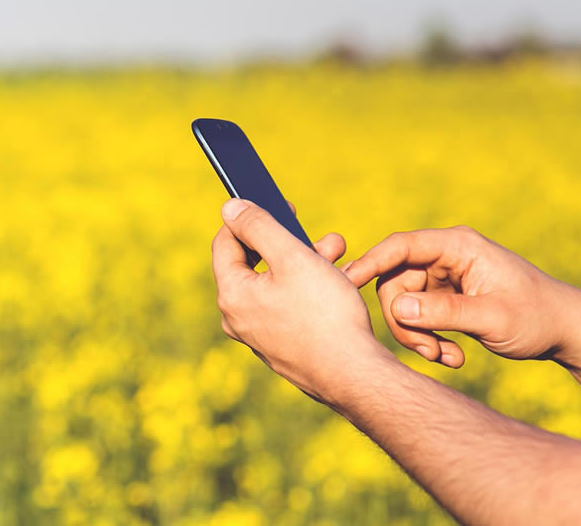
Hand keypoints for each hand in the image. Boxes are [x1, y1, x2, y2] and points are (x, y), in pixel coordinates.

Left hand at [211, 198, 392, 405]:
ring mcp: (259, 335)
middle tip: (322, 234)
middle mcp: (237, 317)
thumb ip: (259, 227)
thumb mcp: (293, 257)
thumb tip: (230, 208)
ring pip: (277, 284)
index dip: (250, 218)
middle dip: (289, 241)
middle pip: (255, 264)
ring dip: (306, 262)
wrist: (355, 376)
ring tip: (339, 252)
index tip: (279, 204)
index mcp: (231, 294)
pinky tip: (339, 282)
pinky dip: (309, 289)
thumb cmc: (324, 315)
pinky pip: (289, 306)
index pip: (226, 243)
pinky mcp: (281, 347)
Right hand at [343, 226, 580, 372]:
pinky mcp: (443, 298)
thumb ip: (443, 312)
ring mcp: (443, 278)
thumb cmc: (537, 317)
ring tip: (446, 358)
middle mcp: (445, 257)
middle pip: (395, 283)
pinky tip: (453, 356)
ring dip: (418, 336)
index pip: (401, 247)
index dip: (369, 263)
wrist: (564, 332)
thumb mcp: (492, 317)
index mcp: (458, 247)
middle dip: (404, 321)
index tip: (345, 284)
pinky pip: (417, 318)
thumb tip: (396, 309)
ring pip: (402, 305)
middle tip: (428, 352)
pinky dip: (428, 339)